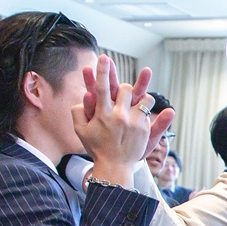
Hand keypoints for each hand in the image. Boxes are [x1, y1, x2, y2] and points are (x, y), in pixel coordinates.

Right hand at [74, 56, 160, 184]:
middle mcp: (119, 116)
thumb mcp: (81, 132)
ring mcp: (133, 122)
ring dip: (140, 95)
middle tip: (122, 91)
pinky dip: (145, 107)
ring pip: (142, 97)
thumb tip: (84, 96)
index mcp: (102, 115)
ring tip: (135, 102)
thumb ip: (78, 112)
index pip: (100, 88)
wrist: (115, 167)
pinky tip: (141, 111)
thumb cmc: (96, 148)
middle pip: (124, 88)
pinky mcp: (144, 128)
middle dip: (124, 87)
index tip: (103, 58)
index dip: (101, 71)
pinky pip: (148, 109)